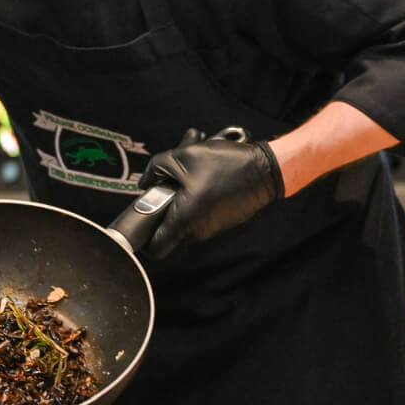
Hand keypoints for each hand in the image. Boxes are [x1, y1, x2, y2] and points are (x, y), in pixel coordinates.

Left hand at [138, 127, 283, 257]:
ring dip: (183, 195)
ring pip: (185, 215)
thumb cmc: (224, 164)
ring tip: (193, 170)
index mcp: (184, 220)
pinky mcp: (222, 221)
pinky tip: (207, 174)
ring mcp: (212, 228)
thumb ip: (156, 169)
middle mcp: (198, 231)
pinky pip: (200, 211)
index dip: (143, 239)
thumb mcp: (182, 156)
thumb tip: (145, 183)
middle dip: (166, 202)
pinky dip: (198, 196)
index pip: (156, 247)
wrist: (265, 169)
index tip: (139, 223)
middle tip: (170, 178)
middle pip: (169, 225)